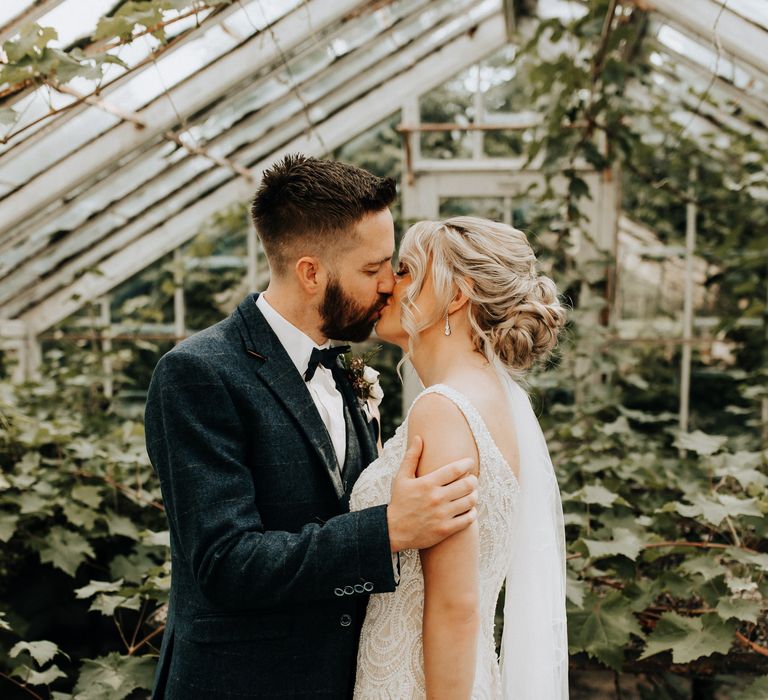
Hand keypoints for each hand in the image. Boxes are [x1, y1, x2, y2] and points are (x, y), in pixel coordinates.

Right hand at [386, 436, 477, 551]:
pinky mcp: (445, 530)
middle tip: (472, 479)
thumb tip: (418, 437)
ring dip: (474, 495)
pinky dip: (472, 513)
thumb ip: (411, 457)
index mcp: (427, 483)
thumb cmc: (399, 501)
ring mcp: (442, 515)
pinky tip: (468, 509)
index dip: (467, 464)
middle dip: (473, 480)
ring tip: (471, 493)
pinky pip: (468, 519)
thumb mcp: (401, 477)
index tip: (470, 462)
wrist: (392, 530)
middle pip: (467, 484)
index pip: (455, 469)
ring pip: (470, 501)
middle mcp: (436, 498)